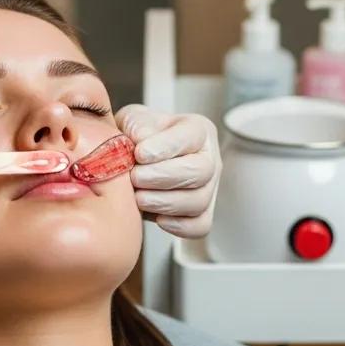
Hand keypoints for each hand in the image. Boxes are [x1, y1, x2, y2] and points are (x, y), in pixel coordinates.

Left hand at [116, 105, 221, 237]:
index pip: (190, 137)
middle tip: (135, 177)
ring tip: (138, 197)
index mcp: (197, 129)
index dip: (165, 147)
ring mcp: (210, 187)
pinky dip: (178, 226)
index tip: (139, 154)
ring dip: (164, 203)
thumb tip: (141, 139)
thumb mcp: (134, 120)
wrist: (138, 157)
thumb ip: (136, 124)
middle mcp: (209, 157)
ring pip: (199, 201)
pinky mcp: (203, 212)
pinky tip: (156, 217)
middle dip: (162, 178)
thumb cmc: (140, 136)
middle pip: (200, 172)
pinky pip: (200, 226)